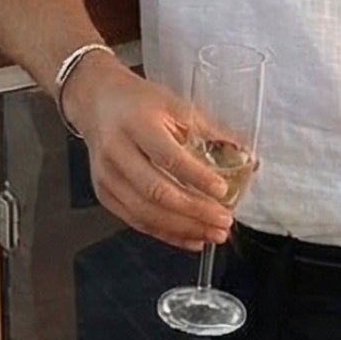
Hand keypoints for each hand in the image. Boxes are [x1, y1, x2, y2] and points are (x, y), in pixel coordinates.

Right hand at [62, 57, 235, 249]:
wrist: (97, 102)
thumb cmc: (137, 102)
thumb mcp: (174, 104)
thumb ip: (207, 130)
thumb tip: (243, 153)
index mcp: (137, 124)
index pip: (169, 157)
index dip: (197, 177)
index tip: (222, 190)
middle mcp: (117, 152)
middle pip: (156, 191)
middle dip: (194, 211)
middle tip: (223, 220)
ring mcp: (107, 176)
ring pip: (146, 213)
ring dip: (183, 228)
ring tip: (213, 233)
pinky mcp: (105, 194)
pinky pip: (137, 221)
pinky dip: (166, 234)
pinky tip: (191, 238)